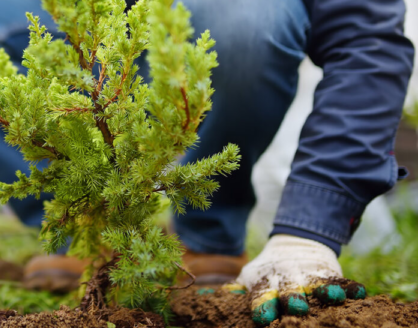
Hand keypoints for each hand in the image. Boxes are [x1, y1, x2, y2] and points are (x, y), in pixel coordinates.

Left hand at [226, 234, 365, 325]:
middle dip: (292, 300)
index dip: (262, 306)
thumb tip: (201, 297)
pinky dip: (350, 287)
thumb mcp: (250, 277)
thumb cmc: (267, 272)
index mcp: (266, 285)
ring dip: (324, 292)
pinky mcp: (330, 274)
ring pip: (317, 286)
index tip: (262, 316)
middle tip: (295, 307)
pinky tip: (359, 292)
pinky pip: (342, 282)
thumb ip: (232, 291)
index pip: (262, 297)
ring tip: (330, 297)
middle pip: (290, 293)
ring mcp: (310, 278)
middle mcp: (288, 283)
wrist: (294, 245)